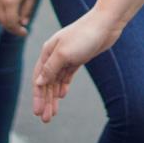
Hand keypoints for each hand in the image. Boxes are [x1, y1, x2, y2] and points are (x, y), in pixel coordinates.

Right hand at [0, 0, 40, 36]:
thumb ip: (27, 9)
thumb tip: (23, 22)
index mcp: (11, 1)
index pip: (11, 23)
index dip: (18, 30)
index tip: (25, 32)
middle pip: (2, 21)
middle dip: (11, 28)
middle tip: (21, 29)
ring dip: (3, 21)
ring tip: (13, 22)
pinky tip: (4, 12)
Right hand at [33, 8, 121, 122]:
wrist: (106, 24)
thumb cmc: (84, 35)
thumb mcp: (64, 54)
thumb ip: (50, 68)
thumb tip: (38, 83)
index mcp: (48, 52)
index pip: (39, 78)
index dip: (37, 96)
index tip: (37, 112)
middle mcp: (55, 54)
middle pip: (47, 82)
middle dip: (45, 100)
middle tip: (46, 119)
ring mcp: (67, 56)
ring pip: (56, 80)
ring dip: (54, 96)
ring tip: (53, 112)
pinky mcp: (78, 58)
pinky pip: (67, 75)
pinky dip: (63, 86)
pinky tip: (62, 95)